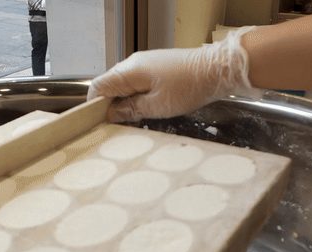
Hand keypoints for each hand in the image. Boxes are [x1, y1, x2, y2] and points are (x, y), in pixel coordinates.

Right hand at [88, 27, 258, 121]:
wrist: (217, 70)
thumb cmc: (190, 86)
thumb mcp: (158, 106)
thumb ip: (131, 109)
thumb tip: (112, 114)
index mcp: (129, 71)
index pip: (98, 87)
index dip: (94, 106)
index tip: (97, 122)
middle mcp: (134, 64)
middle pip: (110, 86)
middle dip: (111, 107)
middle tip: (118, 127)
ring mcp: (146, 64)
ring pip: (125, 85)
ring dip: (126, 103)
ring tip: (134, 121)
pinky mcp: (157, 67)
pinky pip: (138, 82)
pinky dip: (137, 97)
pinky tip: (147, 110)